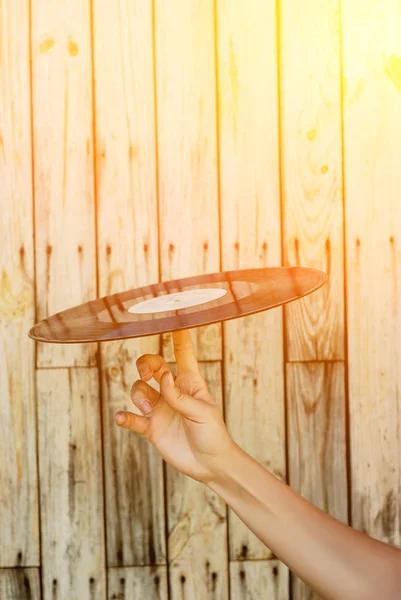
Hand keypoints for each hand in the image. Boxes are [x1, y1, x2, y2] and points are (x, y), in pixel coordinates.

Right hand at [115, 329, 234, 483]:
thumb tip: (163, 378)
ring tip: (150, 410)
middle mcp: (171, 391)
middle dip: (145, 363)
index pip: (183, 353)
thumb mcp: (202, 412)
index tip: (174, 319)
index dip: (179, 336)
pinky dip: (125, 417)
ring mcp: (160, 409)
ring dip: (140, 396)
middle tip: (147, 374)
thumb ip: (180, 396)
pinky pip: (133, 418)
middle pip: (152, 366)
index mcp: (189, 382)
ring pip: (139, 390)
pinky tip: (121, 418)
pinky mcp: (151, 428)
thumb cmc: (213, 434)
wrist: (210, 464)